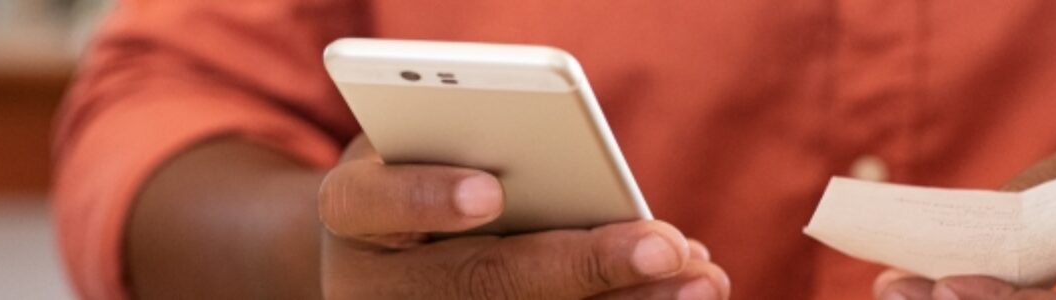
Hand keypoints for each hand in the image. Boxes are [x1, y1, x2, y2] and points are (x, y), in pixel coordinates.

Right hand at [319, 138, 730, 298]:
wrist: (382, 252)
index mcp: (354, 212)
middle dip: (582, 266)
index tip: (487, 191)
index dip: (427, 198)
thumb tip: (591, 181)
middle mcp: (378, 286)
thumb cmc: (421, 169)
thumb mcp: (427, 141)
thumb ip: (478, 146)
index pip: (373, 202)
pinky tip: (680, 294)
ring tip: (700, 279)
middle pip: (481, 282)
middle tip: (664, 247)